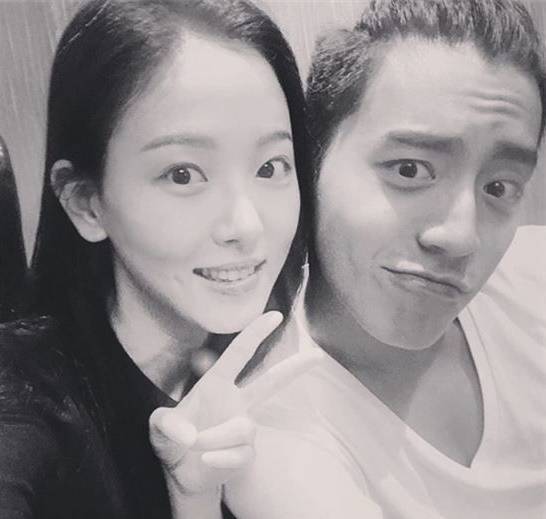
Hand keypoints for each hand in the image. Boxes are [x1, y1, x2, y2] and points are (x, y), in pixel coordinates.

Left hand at [149, 311, 321, 495]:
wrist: (181, 475)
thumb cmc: (171, 441)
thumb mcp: (157, 429)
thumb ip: (165, 425)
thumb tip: (191, 433)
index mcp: (217, 385)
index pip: (239, 354)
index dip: (255, 333)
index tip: (274, 315)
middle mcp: (235, 402)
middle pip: (272, 382)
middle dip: (295, 368)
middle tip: (318, 354)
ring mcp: (244, 427)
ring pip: (244, 427)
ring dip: (216, 437)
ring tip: (196, 445)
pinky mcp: (247, 452)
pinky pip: (242, 452)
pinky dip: (221, 457)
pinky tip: (207, 459)